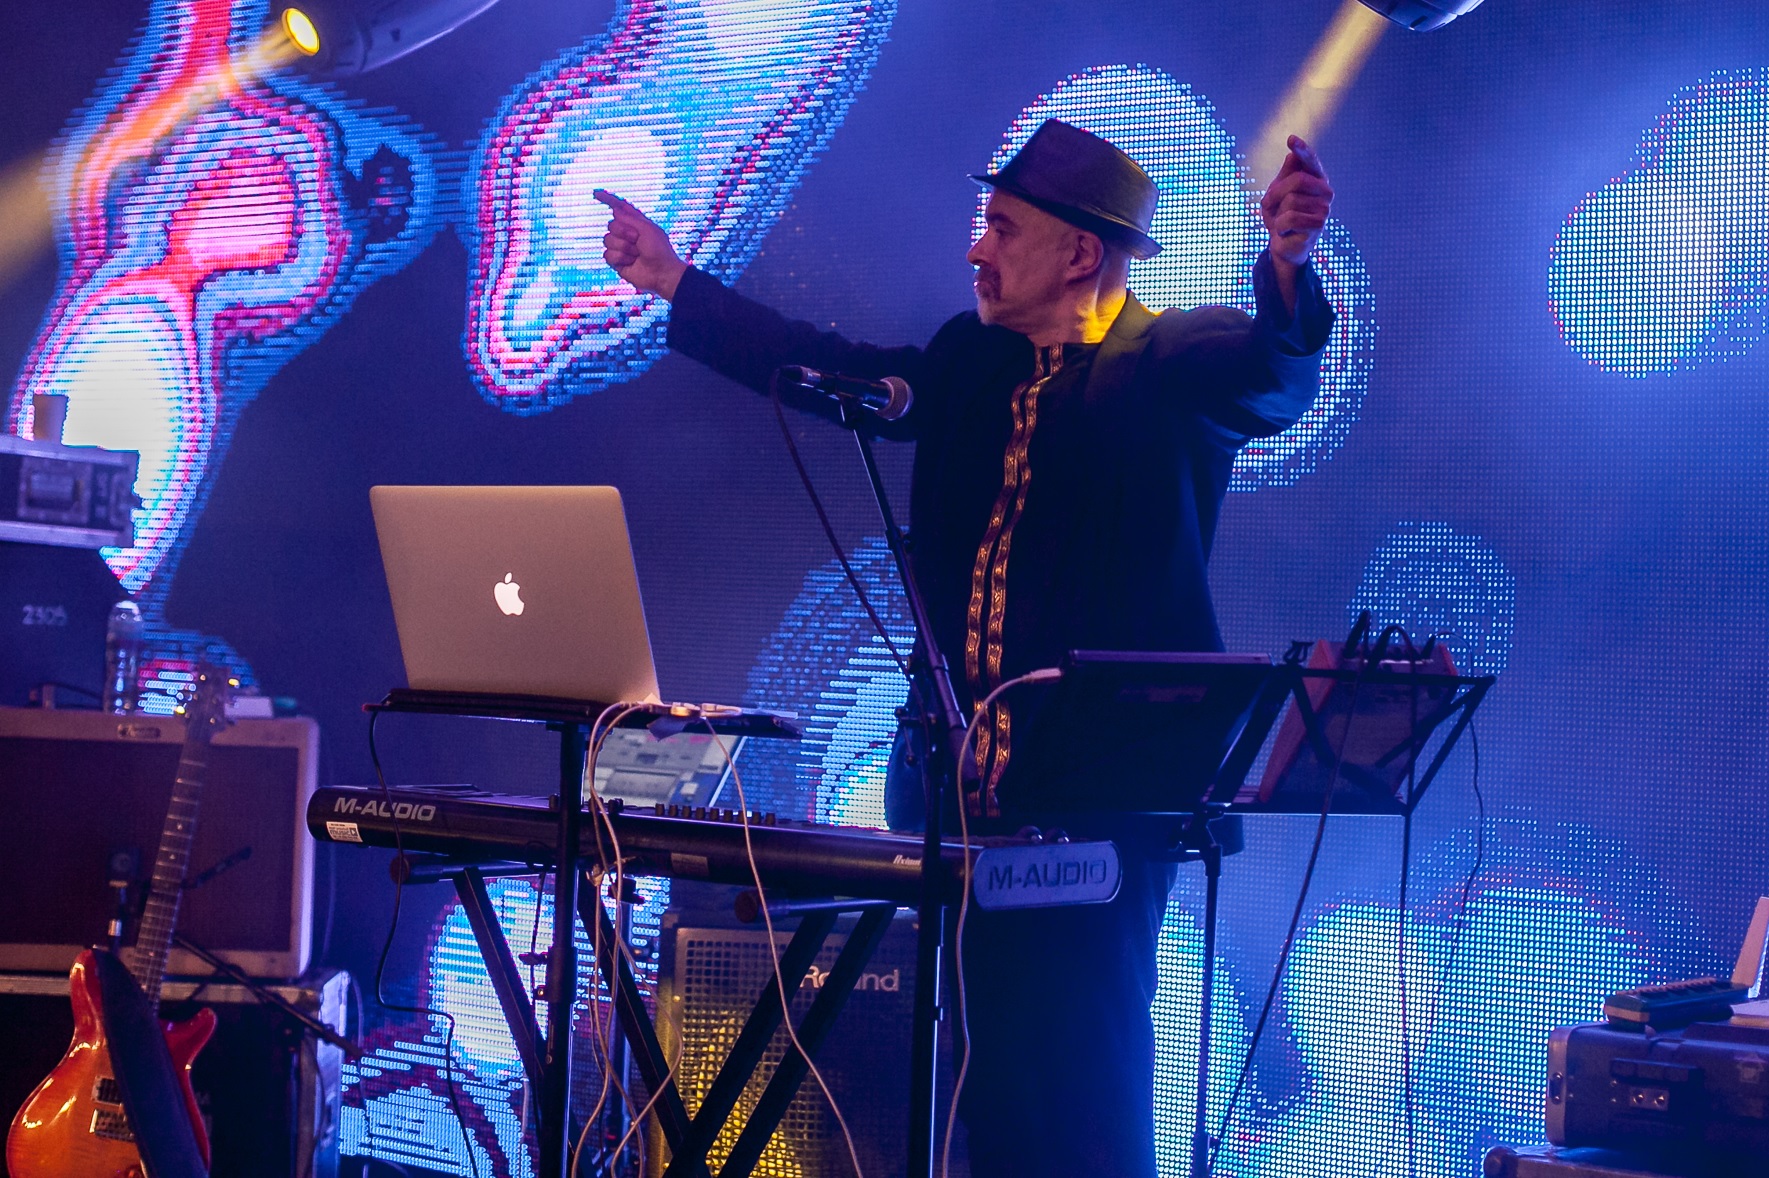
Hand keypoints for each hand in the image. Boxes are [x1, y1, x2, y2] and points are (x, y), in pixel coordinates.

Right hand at [595, 189, 687, 299]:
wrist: (661, 273)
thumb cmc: (659, 250)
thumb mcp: (647, 229)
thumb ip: (629, 218)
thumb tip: (615, 210)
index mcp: (636, 223)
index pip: (619, 208)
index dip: (608, 200)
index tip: (596, 193)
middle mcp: (627, 234)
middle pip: (611, 225)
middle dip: (624, 232)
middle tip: (638, 241)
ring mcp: (621, 247)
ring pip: (607, 240)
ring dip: (624, 247)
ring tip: (637, 254)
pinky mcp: (617, 261)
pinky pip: (607, 255)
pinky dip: (620, 258)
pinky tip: (631, 263)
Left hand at [1260, 135, 1333, 269]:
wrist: (1282, 244)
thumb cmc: (1280, 214)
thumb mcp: (1277, 192)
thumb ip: (1285, 175)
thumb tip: (1292, 156)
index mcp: (1316, 179)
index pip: (1310, 161)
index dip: (1302, 150)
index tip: (1291, 139)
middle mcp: (1325, 191)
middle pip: (1297, 180)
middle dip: (1276, 192)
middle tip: (1269, 205)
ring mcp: (1324, 208)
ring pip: (1291, 201)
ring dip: (1277, 213)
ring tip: (1282, 221)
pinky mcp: (1319, 225)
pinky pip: (1290, 218)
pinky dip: (1280, 226)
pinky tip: (1286, 232)